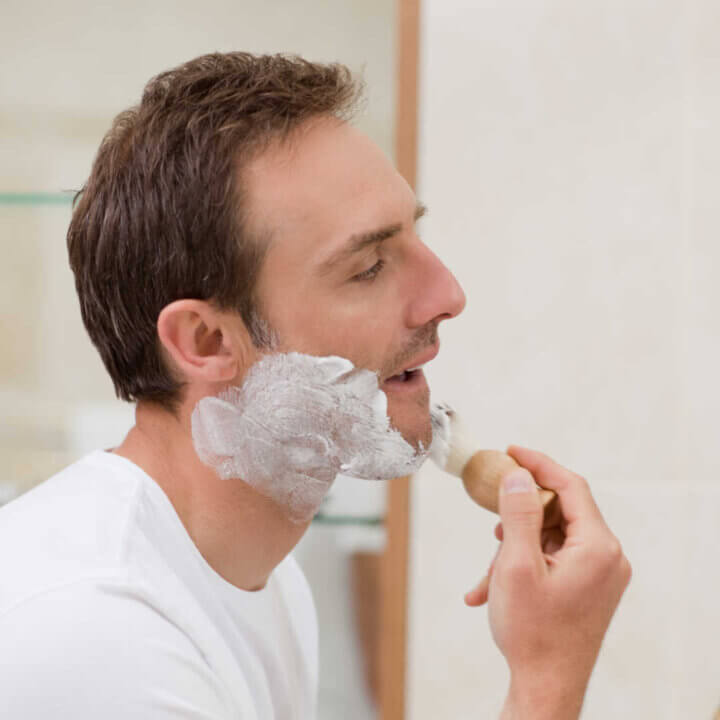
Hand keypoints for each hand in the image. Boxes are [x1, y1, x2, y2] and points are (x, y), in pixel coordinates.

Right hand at [465, 446, 630, 719]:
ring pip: (553, 537)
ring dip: (518, 543)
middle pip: (561, 511)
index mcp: (598, 546)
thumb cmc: (532, 631)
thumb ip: (519, 514)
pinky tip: (490, 588)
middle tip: (492, 514)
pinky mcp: (590, 589)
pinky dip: (525, 564)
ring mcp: (601, 575)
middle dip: (521, 512)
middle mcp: (608, 557)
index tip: (510, 450)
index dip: (538, 463)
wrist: (547, 687)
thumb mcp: (516, 565)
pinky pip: (555, 559)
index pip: (571, 486)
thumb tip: (518, 475)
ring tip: (490, 567)